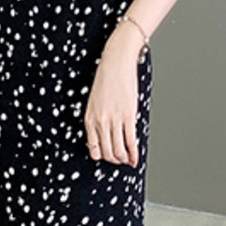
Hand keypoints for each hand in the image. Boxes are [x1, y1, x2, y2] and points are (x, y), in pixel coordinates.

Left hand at [85, 30, 143, 165]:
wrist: (115, 63)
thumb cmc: (106, 79)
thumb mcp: (95, 101)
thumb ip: (98, 117)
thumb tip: (106, 132)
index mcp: (89, 119)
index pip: (93, 147)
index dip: (101, 157)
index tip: (107, 158)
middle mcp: (100, 122)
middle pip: (106, 151)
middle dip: (114, 160)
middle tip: (120, 161)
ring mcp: (114, 120)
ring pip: (118, 150)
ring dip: (123, 159)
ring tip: (128, 161)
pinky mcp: (128, 116)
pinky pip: (130, 141)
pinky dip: (133, 153)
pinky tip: (135, 159)